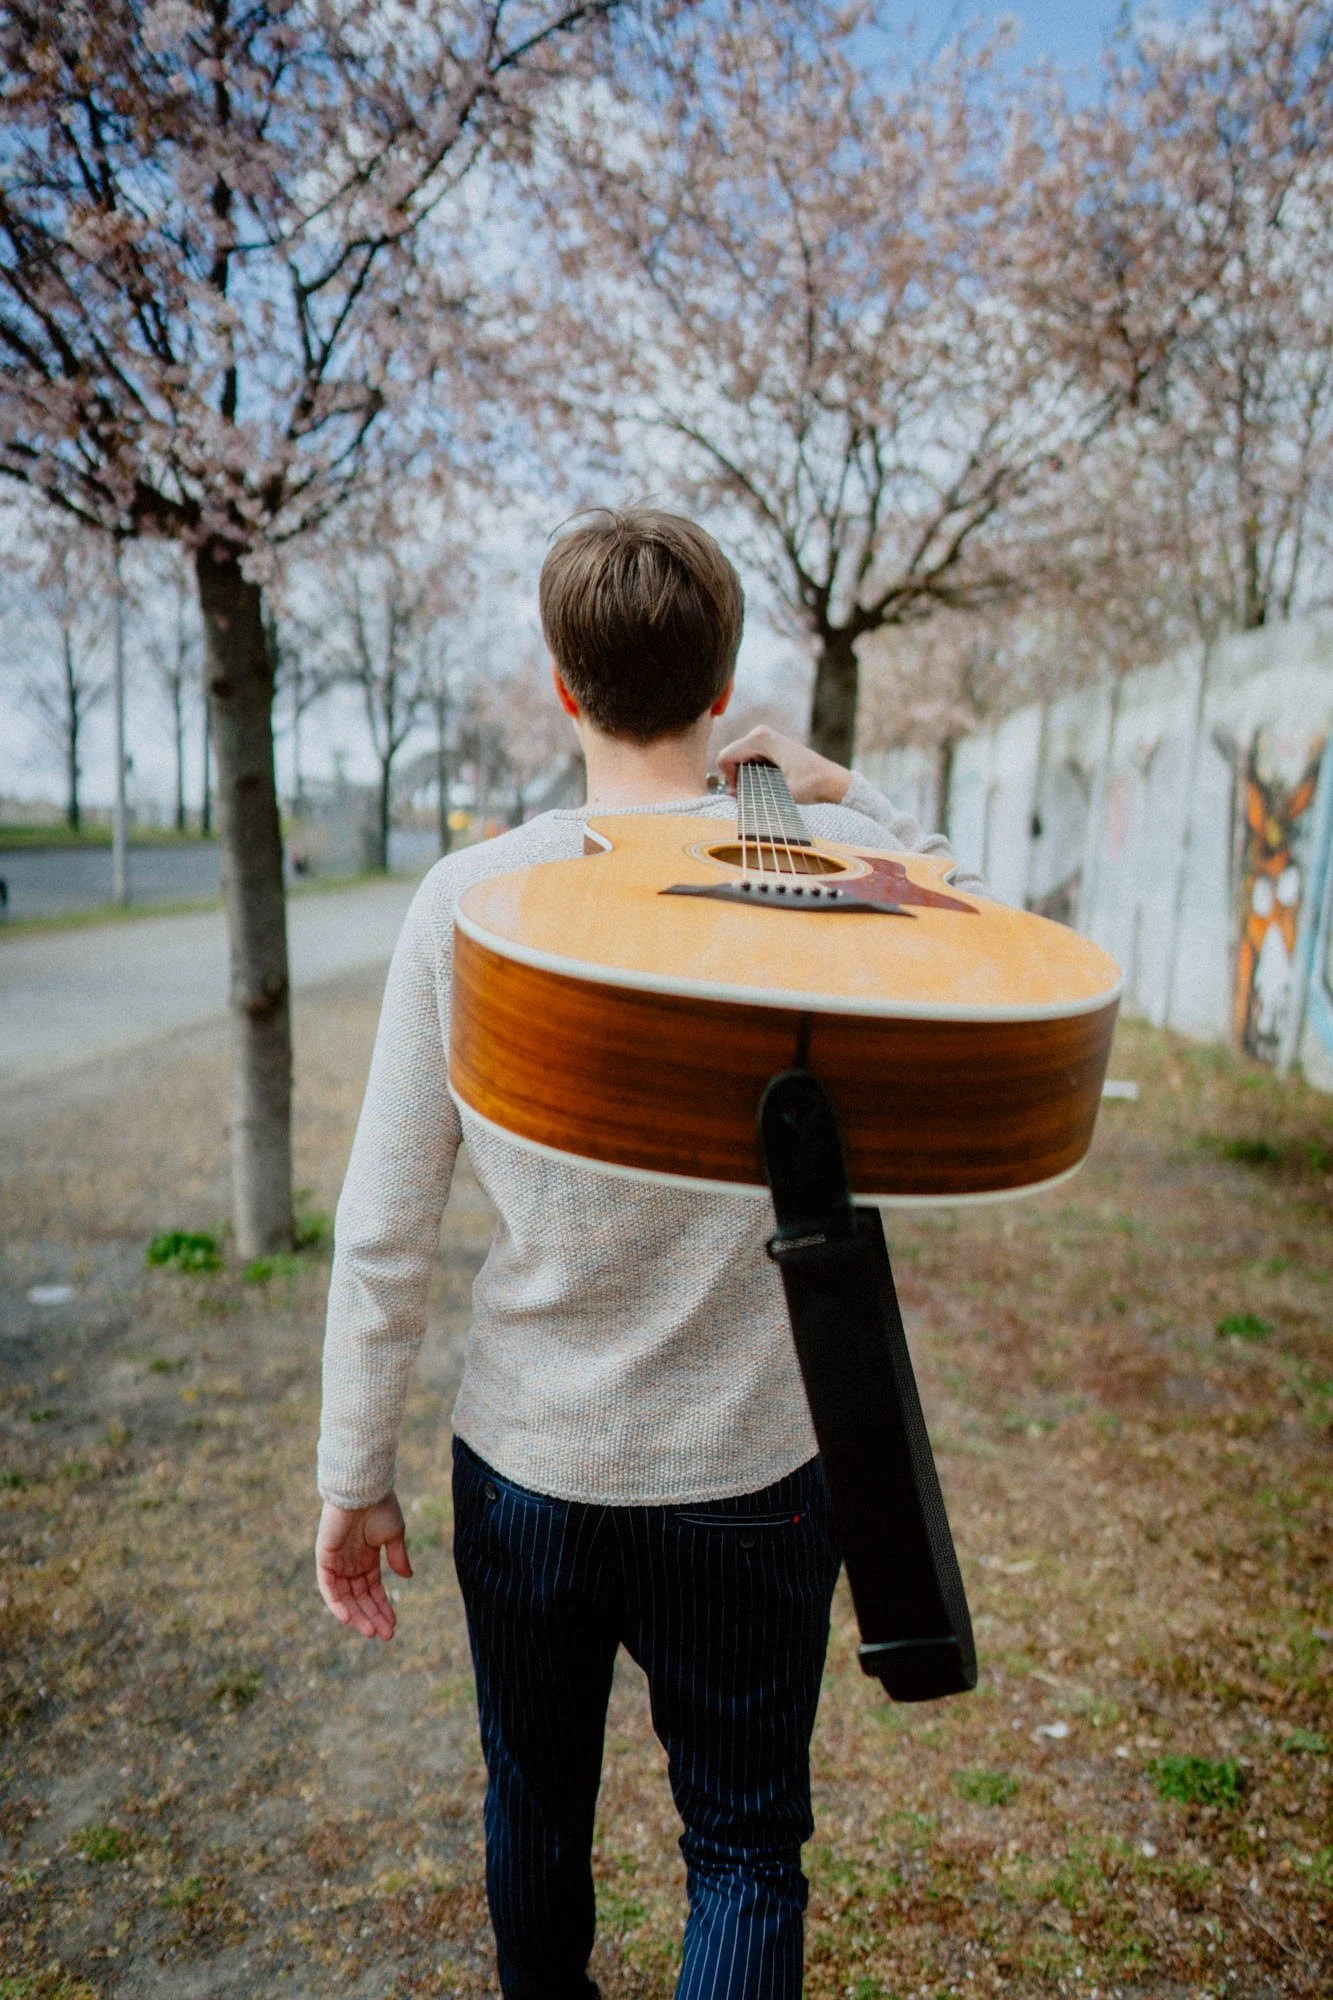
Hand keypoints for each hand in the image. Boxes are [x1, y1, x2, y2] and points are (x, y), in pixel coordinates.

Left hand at [315, 1492, 411, 1641]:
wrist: (363, 1488)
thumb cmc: (380, 1506)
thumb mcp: (394, 1534)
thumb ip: (398, 1556)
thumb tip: (407, 1577)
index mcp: (368, 1557)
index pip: (374, 1590)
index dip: (383, 1608)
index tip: (393, 1626)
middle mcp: (351, 1563)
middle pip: (360, 1598)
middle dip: (372, 1616)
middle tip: (385, 1635)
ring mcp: (337, 1562)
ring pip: (345, 1597)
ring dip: (356, 1615)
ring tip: (371, 1631)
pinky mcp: (325, 1558)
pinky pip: (328, 1587)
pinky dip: (336, 1603)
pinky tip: (348, 1618)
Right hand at [714, 725, 851, 805]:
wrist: (832, 780)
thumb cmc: (810, 784)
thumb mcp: (780, 793)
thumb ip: (751, 794)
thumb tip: (729, 797)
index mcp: (760, 738)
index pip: (725, 757)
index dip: (729, 779)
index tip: (744, 792)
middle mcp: (759, 733)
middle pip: (729, 757)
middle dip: (735, 778)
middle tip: (753, 793)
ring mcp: (763, 737)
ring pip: (737, 760)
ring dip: (743, 777)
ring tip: (763, 788)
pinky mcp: (767, 745)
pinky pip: (746, 759)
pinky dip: (750, 773)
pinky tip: (767, 782)